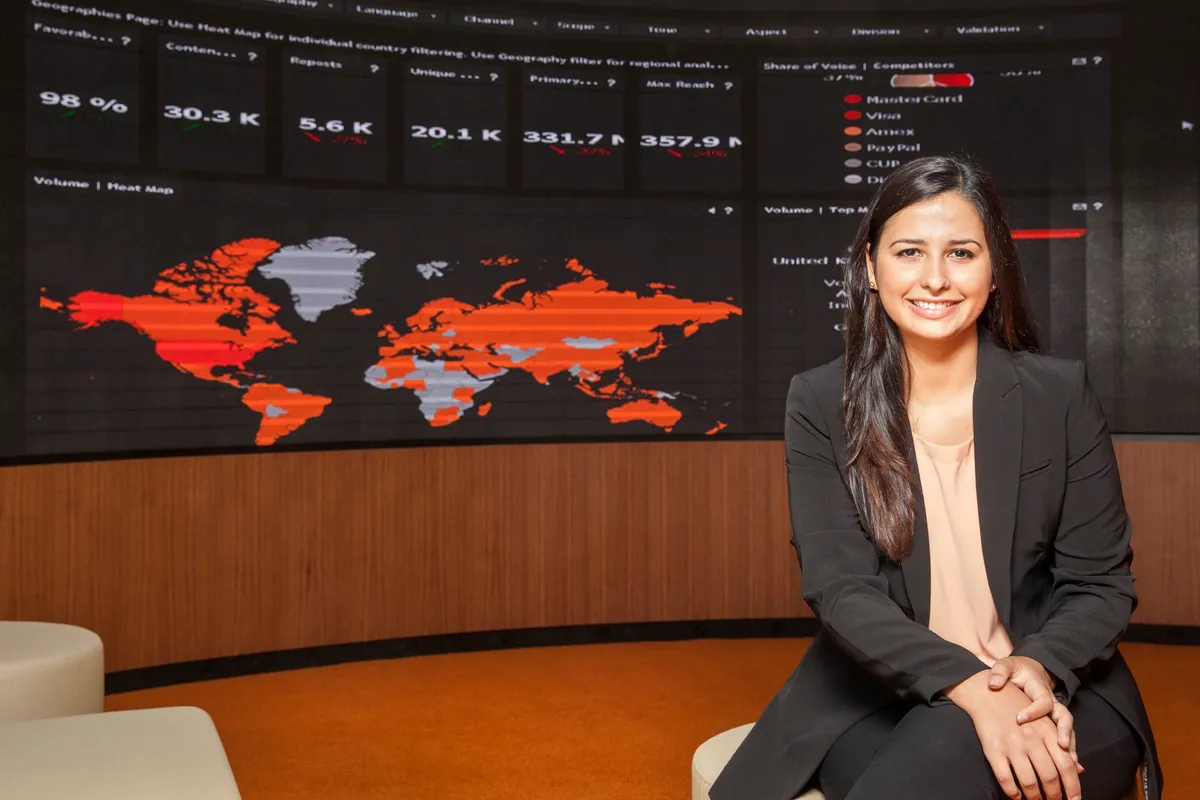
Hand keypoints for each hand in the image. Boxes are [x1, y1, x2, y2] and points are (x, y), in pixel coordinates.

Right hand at [947, 671, 1082, 799]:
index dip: (1073, 787)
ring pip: (1029, 781)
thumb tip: (1079, 770)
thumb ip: (1063, 745)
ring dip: (1035, 797)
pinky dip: (1012, 792)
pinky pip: (1005, 778)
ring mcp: (1012, 745)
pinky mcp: (993, 749)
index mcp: (1048, 732)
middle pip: (1049, 776)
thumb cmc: (1020, 710)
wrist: (988, 695)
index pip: (1066, 765)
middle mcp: (1032, 739)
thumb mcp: (1045, 723)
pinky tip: (1016, 796)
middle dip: (1054, 796)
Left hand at [989, 656, 1075, 754]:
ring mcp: (1054, 715)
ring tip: (1071, 763)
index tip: (1019, 719)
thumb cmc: (1015, 671)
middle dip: (1064, 731)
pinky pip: (1064, 737)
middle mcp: (1052, 703)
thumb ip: (1000, 671)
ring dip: (1070, 745)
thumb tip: (993, 683)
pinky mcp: (1053, 724)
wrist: (1027, 671)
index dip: (1034, 710)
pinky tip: (1072, 768)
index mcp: (1039, 689)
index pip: (1042, 700)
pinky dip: (1068, 752)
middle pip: (1064, 716)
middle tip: (1061, 745)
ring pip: (1067, 729)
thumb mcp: (1007, 666)